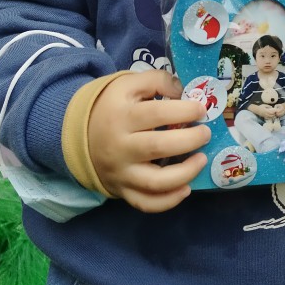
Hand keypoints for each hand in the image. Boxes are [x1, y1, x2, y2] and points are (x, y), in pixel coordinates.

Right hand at [88, 69, 210, 211]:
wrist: (79, 135)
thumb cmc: (112, 107)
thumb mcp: (128, 84)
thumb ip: (157, 81)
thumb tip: (183, 91)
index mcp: (121, 117)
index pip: (156, 114)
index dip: (184, 111)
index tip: (200, 109)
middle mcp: (120, 148)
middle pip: (159, 147)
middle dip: (190, 140)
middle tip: (205, 133)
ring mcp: (121, 173)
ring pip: (155, 182)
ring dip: (185, 173)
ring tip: (201, 159)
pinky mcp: (123, 190)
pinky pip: (146, 203)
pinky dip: (168, 201)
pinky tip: (186, 188)